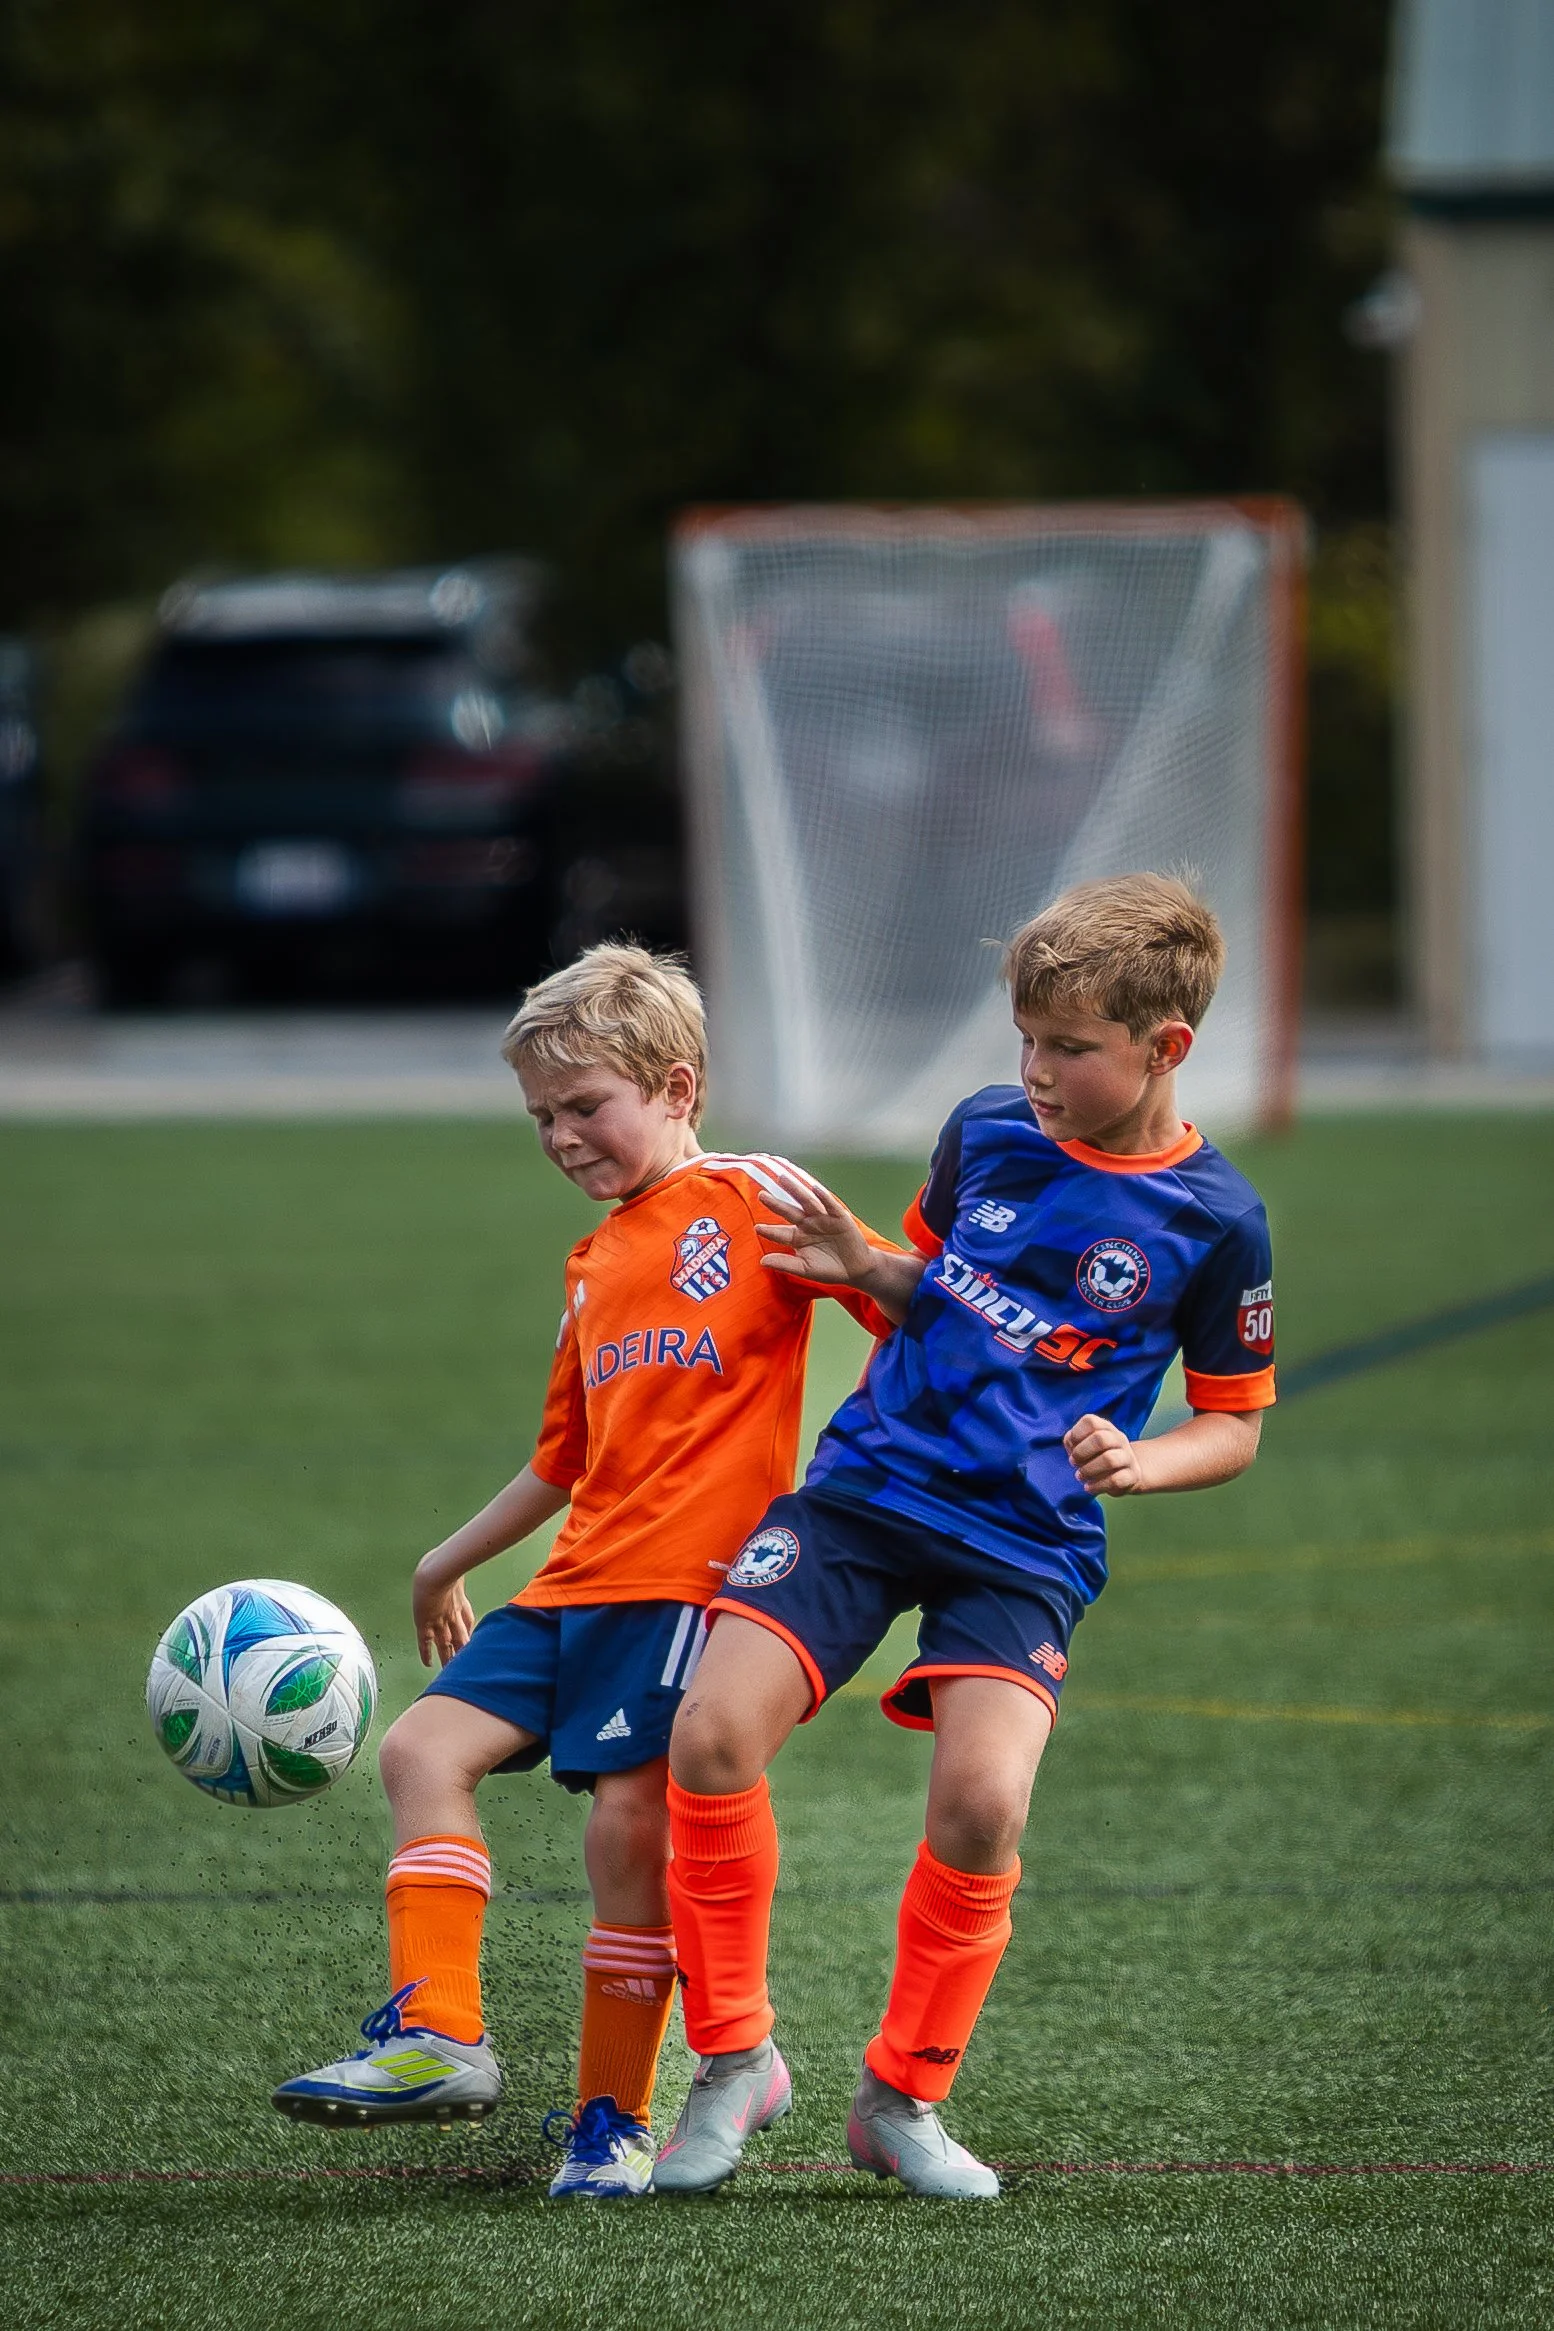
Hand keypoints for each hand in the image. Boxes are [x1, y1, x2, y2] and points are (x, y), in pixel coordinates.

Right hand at [413, 1552, 476, 1668]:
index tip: (470, 1637)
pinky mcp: (424, 1625)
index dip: (468, 1628)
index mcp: (457, 1599)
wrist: (436, 1572)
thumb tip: (479, 1544)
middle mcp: (450, 1613)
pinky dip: (426, 1653)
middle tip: (468, 1662)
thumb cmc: (444, 1564)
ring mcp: (438, 1620)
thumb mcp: (455, 1561)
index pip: (466, 1618)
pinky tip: (428, 1665)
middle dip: (463, 1648)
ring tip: (451, 1669)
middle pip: (460, 1635)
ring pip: (445, 1644)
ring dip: (448, 1656)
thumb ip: (465, 1556)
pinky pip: (425, 1643)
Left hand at [754, 1162, 876, 1288]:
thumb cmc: (828, 1269)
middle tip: (761, 1195)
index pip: (780, 1232)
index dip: (769, 1230)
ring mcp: (823, 1219)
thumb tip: (762, 1261)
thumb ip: (785, 1264)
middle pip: (790, 1212)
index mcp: (797, 1237)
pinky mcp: (839, 1217)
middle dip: (776, 1204)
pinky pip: (830, 1205)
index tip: (757, 1228)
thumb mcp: (805, 1269)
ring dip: (795, 1190)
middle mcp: (808, 1225)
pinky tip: (815, 1188)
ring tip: (783, 1179)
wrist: (855, 1269)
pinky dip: (824, 1197)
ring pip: (807, 1202)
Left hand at [1064, 1413, 1143, 1496]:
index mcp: (1105, 1428)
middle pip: (1101, 1439)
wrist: (1126, 1474)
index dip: (1076, 1434)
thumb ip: (1073, 1441)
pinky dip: (1098, 1485)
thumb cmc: (1098, 1457)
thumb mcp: (1084, 1446)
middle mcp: (1119, 1439)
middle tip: (1073, 1463)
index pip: (1090, 1422)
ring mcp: (1128, 1457)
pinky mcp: (1132, 1476)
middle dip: (1082, 1452)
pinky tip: (1089, 1487)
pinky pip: (1116, 1480)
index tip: (1071, 1447)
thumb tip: (1070, 1444)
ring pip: (1110, 1460)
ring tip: (1080, 1476)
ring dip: (1089, 1470)